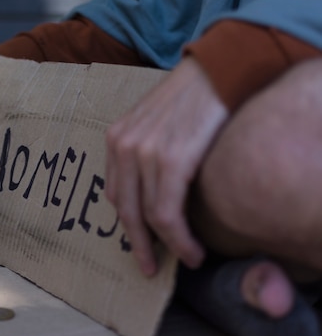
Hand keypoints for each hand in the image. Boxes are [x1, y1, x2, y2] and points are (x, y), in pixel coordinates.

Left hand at [105, 57, 227, 275]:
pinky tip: (192, 250)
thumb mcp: (155, 121)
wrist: (218, 69)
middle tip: (149, 266)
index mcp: (116, 137)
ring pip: (148, 217)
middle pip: (125, 210)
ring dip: (167, 246)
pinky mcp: (170, 160)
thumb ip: (146, 151)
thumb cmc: (192, 96)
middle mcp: (124, 146)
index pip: (116, 193)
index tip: (140, 243)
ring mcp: (145, 153)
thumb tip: (153, 187)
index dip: (128, 224)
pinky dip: (179, 239)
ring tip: (186, 258)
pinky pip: (167, 213)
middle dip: (138, 244)